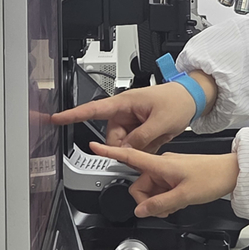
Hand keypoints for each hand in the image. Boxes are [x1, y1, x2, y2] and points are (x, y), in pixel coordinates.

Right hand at [50, 72, 217, 152]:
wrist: (192, 99)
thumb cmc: (178, 100)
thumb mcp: (161, 122)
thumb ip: (141, 138)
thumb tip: (126, 150)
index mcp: (125, 103)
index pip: (93, 109)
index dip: (73, 115)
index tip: (56, 118)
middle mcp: (125, 112)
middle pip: (112, 138)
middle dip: (126, 146)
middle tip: (146, 142)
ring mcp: (132, 121)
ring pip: (124, 144)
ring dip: (138, 147)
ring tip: (156, 136)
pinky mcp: (139, 129)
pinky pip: (135, 145)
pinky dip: (145, 146)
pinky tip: (157, 138)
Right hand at [88, 141, 238, 217]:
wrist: (231, 173)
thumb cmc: (212, 177)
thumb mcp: (185, 196)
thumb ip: (160, 204)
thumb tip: (140, 211)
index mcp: (161, 163)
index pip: (130, 156)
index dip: (110, 153)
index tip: (94, 147)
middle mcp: (161, 165)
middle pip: (139, 185)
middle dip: (148, 200)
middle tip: (165, 207)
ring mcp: (168, 171)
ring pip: (150, 191)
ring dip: (158, 202)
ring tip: (175, 204)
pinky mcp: (174, 176)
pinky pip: (160, 191)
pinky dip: (165, 199)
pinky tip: (178, 202)